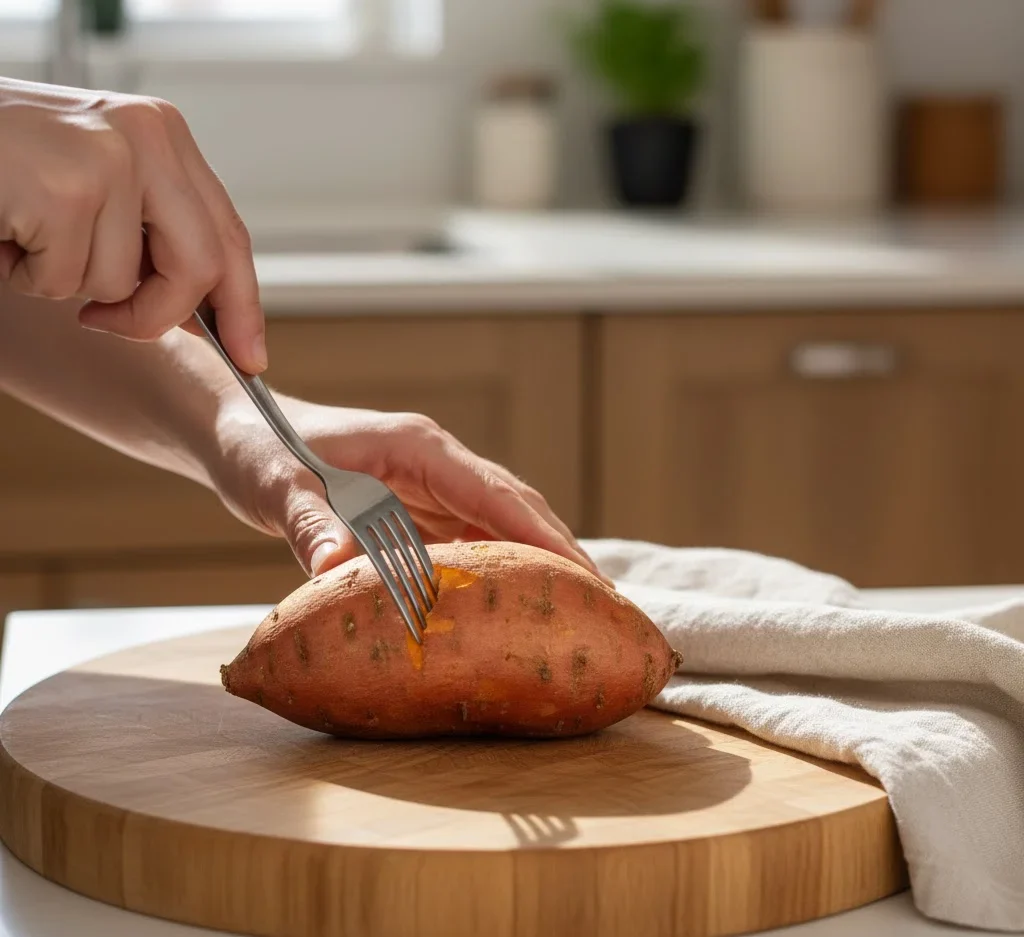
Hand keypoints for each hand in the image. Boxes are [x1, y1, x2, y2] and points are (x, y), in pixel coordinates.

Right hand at [0, 78, 265, 372]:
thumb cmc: (8, 165)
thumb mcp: (100, 191)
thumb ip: (155, 239)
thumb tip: (209, 317)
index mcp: (165, 138)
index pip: (229, 235)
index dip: (243, 304)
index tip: (252, 357)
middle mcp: (149, 138)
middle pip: (200, 269)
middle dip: (155, 315)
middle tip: (105, 322)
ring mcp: (108, 158)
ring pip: (120, 284)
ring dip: (63, 281)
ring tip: (27, 232)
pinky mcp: (65, 188)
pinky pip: (64, 282)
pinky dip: (26, 275)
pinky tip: (6, 230)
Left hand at [210, 394, 610, 584]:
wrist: (241, 433)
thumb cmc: (258, 448)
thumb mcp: (276, 483)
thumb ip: (308, 521)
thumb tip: (338, 569)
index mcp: (418, 447)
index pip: (496, 492)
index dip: (544, 536)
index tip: (584, 576)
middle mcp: (436, 464)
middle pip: (515, 509)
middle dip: (558, 554)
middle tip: (599, 609)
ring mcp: (429, 486)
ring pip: (499, 528)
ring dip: (534, 567)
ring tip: (572, 616)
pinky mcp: (416, 510)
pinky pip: (468, 543)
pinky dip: (494, 574)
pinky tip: (509, 610)